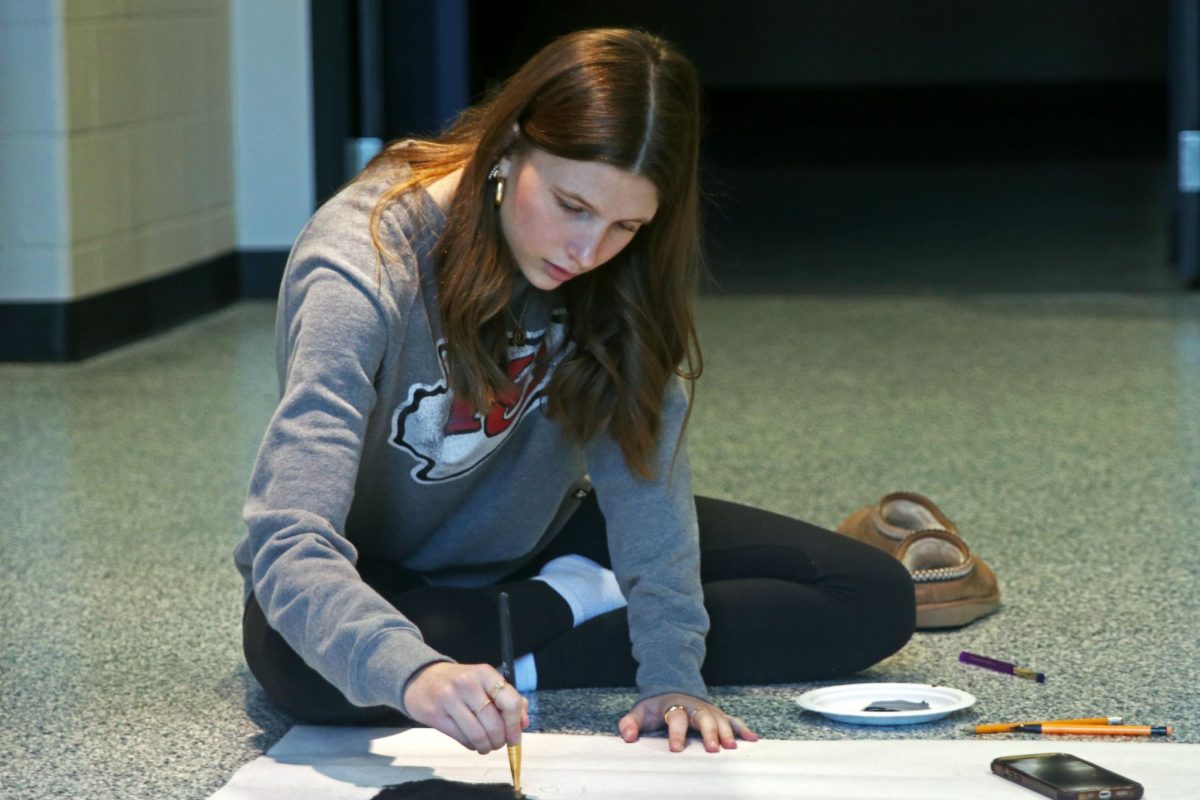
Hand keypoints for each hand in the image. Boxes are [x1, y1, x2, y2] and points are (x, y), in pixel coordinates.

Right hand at [402, 662, 528, 753]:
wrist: (421, 678)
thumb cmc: (459, 683)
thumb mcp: (484, 682)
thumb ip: (508, 699)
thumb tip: (523, 723)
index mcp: (485, 673)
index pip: (510, 702)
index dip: (515, 725)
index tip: (516, 737)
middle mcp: (468, 684)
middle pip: (495, 724)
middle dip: (501, 740)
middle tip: (499, 743)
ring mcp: (450, 699)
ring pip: (479, 735)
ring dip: (487, 747)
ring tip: (487, 745)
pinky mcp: (436, 715)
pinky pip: (462, 739)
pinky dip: (472, 746)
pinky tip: (472, 741)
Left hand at [617, 692, 758, 752]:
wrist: (671, 688)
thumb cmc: (655, 708)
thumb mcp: (640, 712)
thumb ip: (630, 723)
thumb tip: (627, 737)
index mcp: (674, 706)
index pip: (676, 717)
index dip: (675, 733)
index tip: (675, 749)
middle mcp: (694, 707)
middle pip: (703, 717)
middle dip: (709, 732)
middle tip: (713, 749)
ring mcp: (708, 710)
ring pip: (720, 718)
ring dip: (727, 732)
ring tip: (732, 747)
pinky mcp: (718, 714)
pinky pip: (733, 720)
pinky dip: (743, 729)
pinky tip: (753, 739)